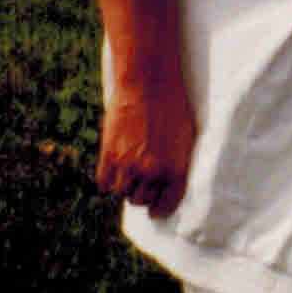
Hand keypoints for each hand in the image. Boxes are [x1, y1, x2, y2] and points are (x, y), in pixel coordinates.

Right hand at [96, 75, 196, 217]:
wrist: (148, 81)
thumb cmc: (173, 104)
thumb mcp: (186, 135)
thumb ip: (178, 162)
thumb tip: (169, 182)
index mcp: (176, 169)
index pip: (168, 204)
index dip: (161, 209)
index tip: (156, 210)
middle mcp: (153, 172)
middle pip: (142, 200)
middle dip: (143, 195)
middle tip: (141, 185)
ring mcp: (129, 165)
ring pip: (123, 193)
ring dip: (126, 186)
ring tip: (128, 175)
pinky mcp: (109, 155)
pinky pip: (104, 182)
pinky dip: (108, 179)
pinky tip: (113, 170)